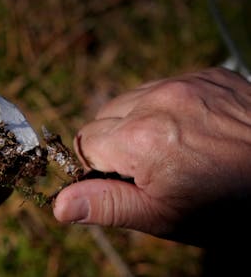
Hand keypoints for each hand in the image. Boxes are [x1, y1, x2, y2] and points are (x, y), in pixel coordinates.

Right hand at [53, 68, 250, 245]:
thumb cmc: (230, 205)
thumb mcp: (164, 215)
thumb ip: (107, 205)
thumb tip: (59, 205)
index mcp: (140, 138)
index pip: (85, 144)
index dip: (100, 168)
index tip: (126, 182)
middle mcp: (157, 99)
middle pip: (104, 118)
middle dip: (115, 144)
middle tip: (151, 169)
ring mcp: (184, 82)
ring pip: (130, 100)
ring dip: (137, 122)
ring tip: (172, 148)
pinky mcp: (206, 74)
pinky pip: (162, 87)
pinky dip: (163, 107)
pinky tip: (189, 129)